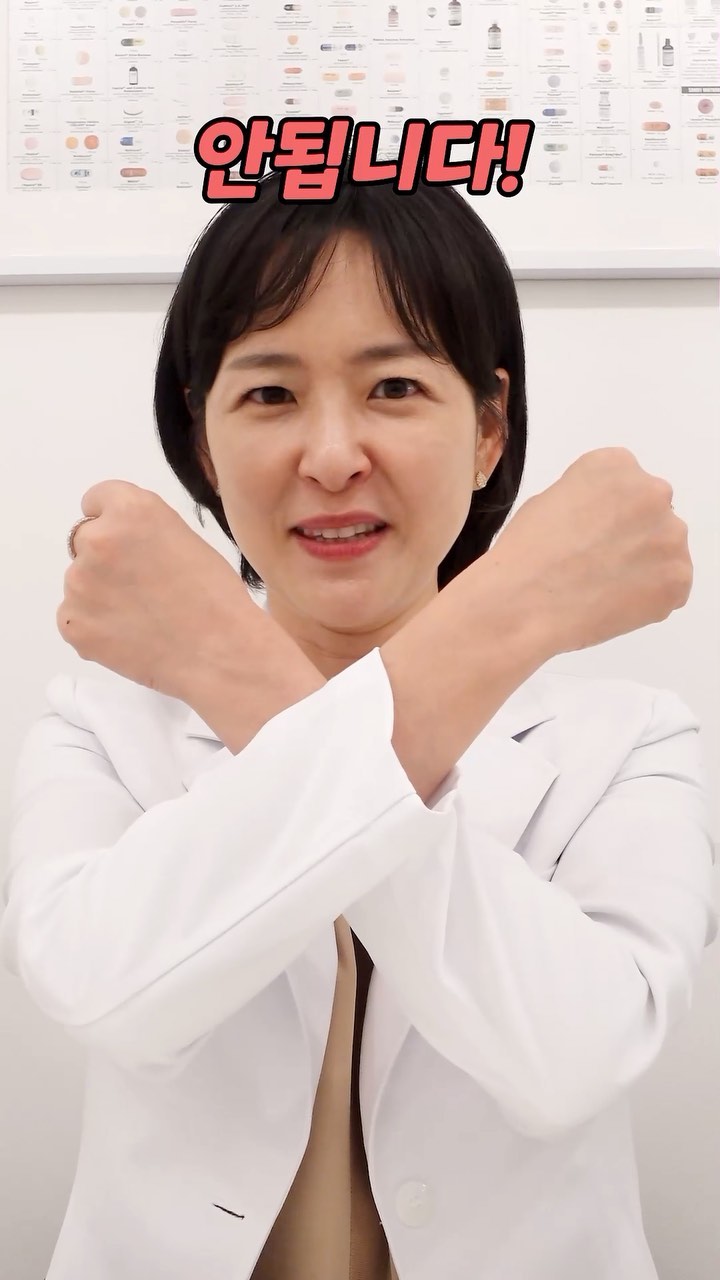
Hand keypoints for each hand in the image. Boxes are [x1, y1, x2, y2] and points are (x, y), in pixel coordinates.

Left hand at [57, 480, 247, 697]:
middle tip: (141, 587)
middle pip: (85, 542)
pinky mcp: (71, 622)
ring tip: (143, 617)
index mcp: (131, 511)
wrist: (218, 652)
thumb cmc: (215, 598)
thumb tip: (121, 543)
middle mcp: (97, 540)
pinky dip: (95, 627)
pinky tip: (129, 636)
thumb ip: (143, 530)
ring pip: (81, 582)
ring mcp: (79, 583)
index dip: (114, 522)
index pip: (97, 500)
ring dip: (101, 595)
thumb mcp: (184, 538)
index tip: (128, 543)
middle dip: (106, 560)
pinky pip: (74, 617)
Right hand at [489, 447, 690, 653]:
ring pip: (665, 550)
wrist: (524, 603)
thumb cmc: (526, 552)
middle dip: (632, 536)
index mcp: (616, 465)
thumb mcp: (550, 499)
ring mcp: (671, 536)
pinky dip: (650, 597)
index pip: (626, 486)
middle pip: (651, 514)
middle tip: (599, 563)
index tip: (588, 534)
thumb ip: (591, 500)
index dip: (607, 515)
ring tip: (604, 588)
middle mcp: (653, 492)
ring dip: (644, 566)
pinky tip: (615, 603)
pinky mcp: (679, 578)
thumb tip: (607, 522)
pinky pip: (671, 586)